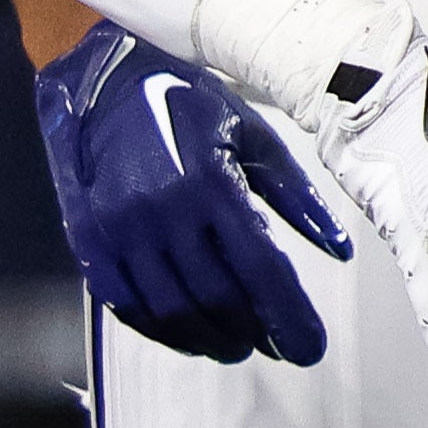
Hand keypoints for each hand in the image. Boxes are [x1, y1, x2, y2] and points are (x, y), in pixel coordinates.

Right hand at [36, 25, 349, 367]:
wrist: (103, 77)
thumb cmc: (187, 105)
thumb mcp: (253, 137)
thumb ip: (297, 198)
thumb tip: (339, 251)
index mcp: (211, 180)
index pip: (260, 270)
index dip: (289, 318)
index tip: (311, 350)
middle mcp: (163, 207)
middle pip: (218, 298)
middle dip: (254, 334)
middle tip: (276, 346)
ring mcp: (120, 226)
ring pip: (172, 311)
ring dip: (211, 340)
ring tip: (236, 346)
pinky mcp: (89, 238)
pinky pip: (126, 305)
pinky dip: (162, 331)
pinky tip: (188, 335)